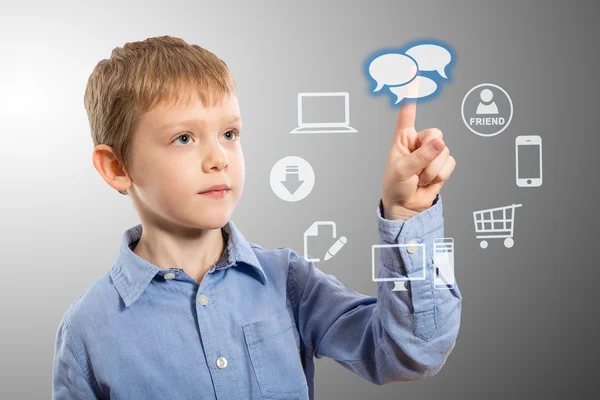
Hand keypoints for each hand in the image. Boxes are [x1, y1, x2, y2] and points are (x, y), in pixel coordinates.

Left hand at [381, 97, 455, 219]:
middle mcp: (419, 142)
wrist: (405, 207)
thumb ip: (421, 156)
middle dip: (429, 154)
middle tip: (416, 169)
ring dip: (432, 170)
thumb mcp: (402, 170)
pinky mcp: (442, 164)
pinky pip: (450, 163)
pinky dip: (440, 176)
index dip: (411, 93)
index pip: (408, 112)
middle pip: (436, 134)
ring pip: (444, 152)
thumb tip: (441, 143)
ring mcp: (432, 153)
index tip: (412, 72)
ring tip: (419, 179)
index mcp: (403, 138)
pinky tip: (429, 182)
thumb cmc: (396, 186)